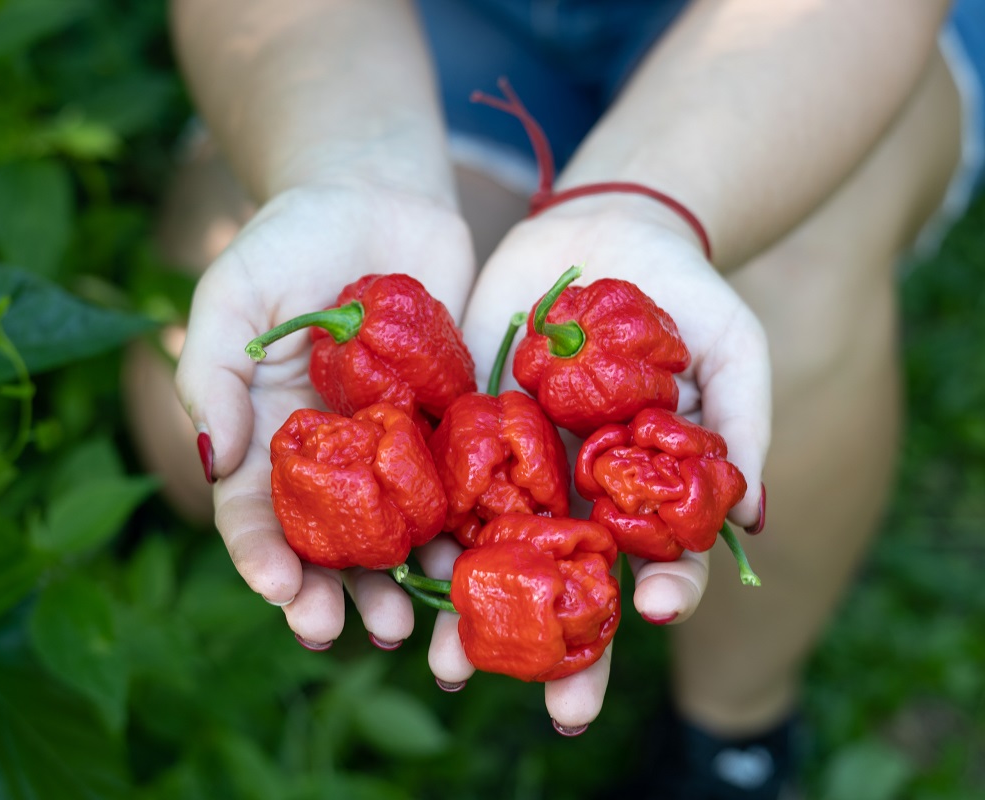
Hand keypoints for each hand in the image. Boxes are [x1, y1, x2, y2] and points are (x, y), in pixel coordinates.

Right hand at [176, 180, 474, 646]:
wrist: (378, 194)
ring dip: (402, 583)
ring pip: (394, 533)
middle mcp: (329, 456)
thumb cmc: (290, 237)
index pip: (255, 513)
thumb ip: (214, 374)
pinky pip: (457, 487)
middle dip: (336, 594)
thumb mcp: (233, 294)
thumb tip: (217, 462)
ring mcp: (391, 446)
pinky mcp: (450, 425)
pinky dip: (464, 530)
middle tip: (356, 629)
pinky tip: (474, 561)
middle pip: (326, 543)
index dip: (262, 558)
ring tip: (417, 625)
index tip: (281, 592)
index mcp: (267, 434)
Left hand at [425, 200, 769, 728]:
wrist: (603, 232)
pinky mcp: (463, 426)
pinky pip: (440, 487)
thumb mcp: (731, 349)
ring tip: (452, 665)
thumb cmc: (683, 294)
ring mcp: (516, 464)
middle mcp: (575, 491)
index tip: (655, 616)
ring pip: (494, 555)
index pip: (655, 561)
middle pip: (569, 583)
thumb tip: (756, 523)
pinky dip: (422, 531)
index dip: (662, 592)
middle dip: (564, 649)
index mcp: (641, 490)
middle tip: (559, 710)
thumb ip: (743, 425)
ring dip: (473, 614)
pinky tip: (406, 570)